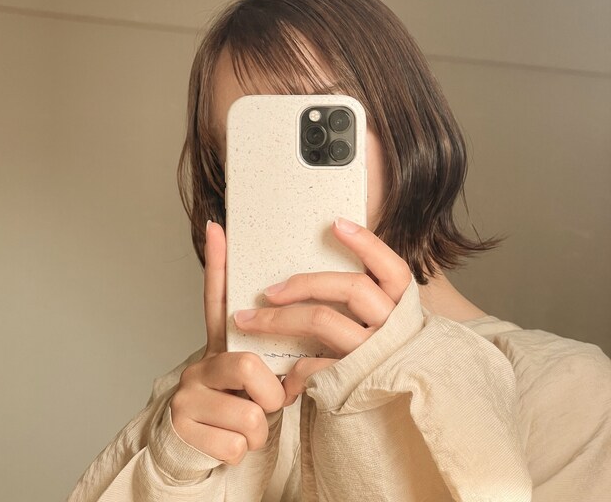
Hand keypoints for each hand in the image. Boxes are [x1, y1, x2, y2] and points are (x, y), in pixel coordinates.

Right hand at [170, 221, 284, 464]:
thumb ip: (270, 361)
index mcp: (221, 346)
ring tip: (246, 424)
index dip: (218, 263)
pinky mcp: (182, 427)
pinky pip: (236, 444)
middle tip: (266, 401)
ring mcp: (187, 394)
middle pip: (249, 365)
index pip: (218, 297)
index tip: (218, 227)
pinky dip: (242, 452)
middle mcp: (200, 362)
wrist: (197, 451)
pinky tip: (229, 443)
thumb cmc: (238, 409)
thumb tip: (299, 358)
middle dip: (270, 394)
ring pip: (249, 413)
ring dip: (258, 428)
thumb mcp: (253, 383)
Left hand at [234, 217, 411, 405]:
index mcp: (402, 307)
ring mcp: (374, 355)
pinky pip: (315, 365)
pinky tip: (282, 374)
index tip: (335, 223)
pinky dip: (293, 368)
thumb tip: (328, 254)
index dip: (367, 244)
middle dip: (303, 282)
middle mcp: (394, 328)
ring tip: (248, 320)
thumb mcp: (381, 327)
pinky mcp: (355, 382)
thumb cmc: (376, 361)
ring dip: (278, 319)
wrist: (393, 426)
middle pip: (350, 288)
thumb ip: (366, 298)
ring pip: (323, 321)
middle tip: (267, 290)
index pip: (393, 268)